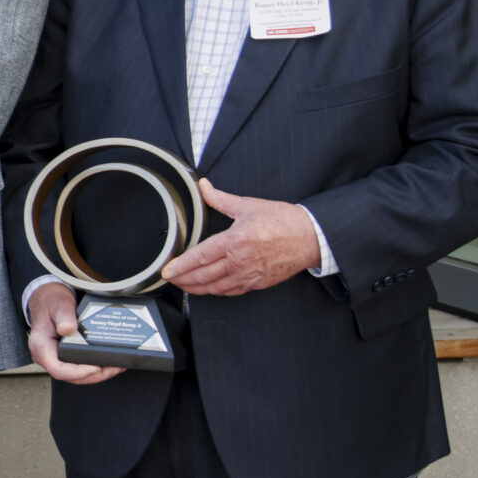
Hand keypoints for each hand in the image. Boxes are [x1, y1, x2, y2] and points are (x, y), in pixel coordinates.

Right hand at [28, 279, 121, 384]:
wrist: (47, 298)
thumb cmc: (51, 301)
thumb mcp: (59, 304)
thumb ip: (64, 316)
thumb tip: (68, 329)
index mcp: (41, 346)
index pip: (57, 369)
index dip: (78, 372)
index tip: (95, 367)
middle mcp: (46, 356)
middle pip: (71, 376)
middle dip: (95, 375)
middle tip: (115, 367)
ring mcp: (56, 358)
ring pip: (77, 376)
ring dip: (98, 374)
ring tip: (117, 366)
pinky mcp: (64, 356)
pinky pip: (79, 368)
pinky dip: (95, 369)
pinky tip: (109, 363)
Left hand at [162, 179, 319, 296]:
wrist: (311, 237)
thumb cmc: (283, 221)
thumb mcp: (248, 205)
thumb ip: (220, 198)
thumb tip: (203, 186)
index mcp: (235, 241)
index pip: (200, 256)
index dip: (181, 265)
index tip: (167, 270)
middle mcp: (241, 261)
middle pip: (203, 276)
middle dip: (183, 280)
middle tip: (169, 279)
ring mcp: (250, 275)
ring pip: (215, 287)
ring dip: (196, 288)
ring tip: (183, 285)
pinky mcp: (258, 283)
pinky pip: (231, 291)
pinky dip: (216, 291)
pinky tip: (207, 288)